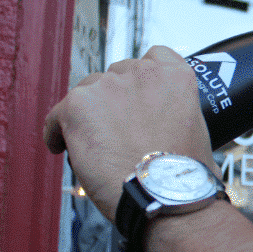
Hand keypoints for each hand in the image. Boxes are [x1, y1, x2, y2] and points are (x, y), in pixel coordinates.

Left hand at [44, 46, 215, 221]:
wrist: (165, 195)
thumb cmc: (184, 175)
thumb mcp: (195, 128)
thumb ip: (176, 112)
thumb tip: (161, 126)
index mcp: (175, 75)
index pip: (154, 57)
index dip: (142, 80)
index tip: (138, 98)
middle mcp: (141, 72)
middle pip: (116, 75)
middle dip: (115, 100)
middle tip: (116, 131)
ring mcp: (107, 86)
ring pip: (86, 94)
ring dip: (88, 115)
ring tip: (93, 145)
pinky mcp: (77, 106)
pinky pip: (56, 116)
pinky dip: (57, 132)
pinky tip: (64, 148)